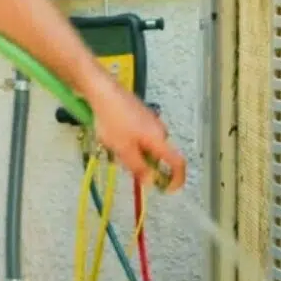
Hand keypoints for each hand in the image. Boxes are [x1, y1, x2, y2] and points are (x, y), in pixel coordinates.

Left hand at [85, 74, 186, 192]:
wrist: (102, 90)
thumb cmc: (113, 120)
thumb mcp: (123, 150)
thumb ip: (138, 168)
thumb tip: (151, 182)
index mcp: (159, 139)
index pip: (177, 162)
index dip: (177, 178)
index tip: (169, 190)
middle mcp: (160, 129)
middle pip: (160, 155)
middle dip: (145, 164)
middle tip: (124, 163)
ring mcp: (151, 120)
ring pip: (148, 146)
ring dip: (134, 152)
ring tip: (112, 145)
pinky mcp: (142, 114)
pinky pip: (141, 135)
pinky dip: (130, 141)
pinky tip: (112, 134)